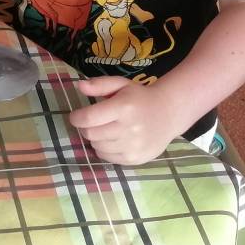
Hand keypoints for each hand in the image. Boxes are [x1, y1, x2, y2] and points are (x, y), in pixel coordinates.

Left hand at [68, 76, 182, 165]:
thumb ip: (99, 84)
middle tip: (91, 122)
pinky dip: (105, 149)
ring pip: (97, 147)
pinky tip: (114, 140)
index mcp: (124, 107)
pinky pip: (107, 157)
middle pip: (91, 134)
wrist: (169, 113)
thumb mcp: (121, 84)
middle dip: (85, 128)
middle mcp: (129, 128)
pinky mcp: (135, 159)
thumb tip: (79, 86)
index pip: (89, 118)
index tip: (75, 116)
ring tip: (106, 130)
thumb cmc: (140, 97)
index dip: (77, 118)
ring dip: (96, 139)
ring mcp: (133, 146)